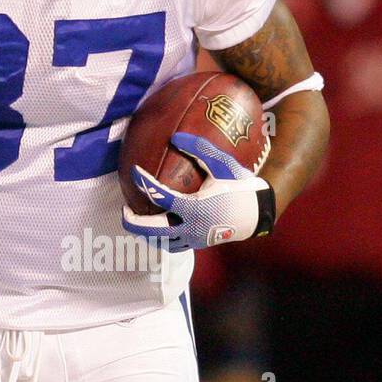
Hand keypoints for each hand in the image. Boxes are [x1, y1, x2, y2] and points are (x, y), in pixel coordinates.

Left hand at [121, 132, 275, 252]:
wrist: (258, 213)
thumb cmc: (239, 186)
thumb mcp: (222, 165)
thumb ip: (200, 150)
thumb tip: (176, 136)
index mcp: (195, 208)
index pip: (161, 196)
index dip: (145, 183)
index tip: (134, 171)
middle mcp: (192, 227)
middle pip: (154, 230)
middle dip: (135, 223)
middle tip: (124, 210)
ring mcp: (195, 239)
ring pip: (162, 242)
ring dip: (146, 233)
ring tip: (136, 220)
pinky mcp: (198, 243)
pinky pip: (173, 246)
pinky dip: (160, 239)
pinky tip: (155, 228)